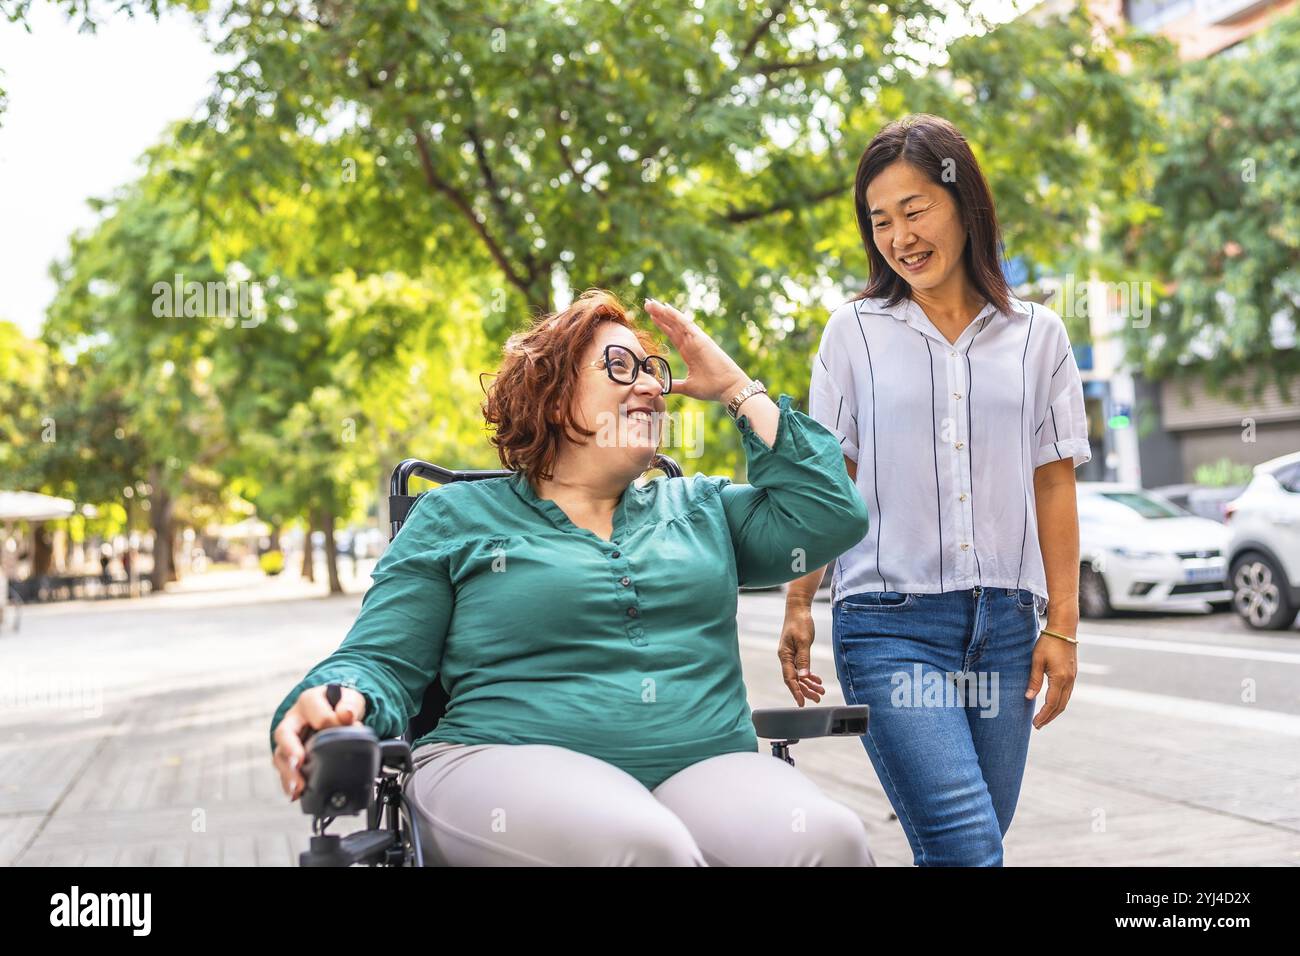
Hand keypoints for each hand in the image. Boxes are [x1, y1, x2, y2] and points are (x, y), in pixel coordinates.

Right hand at [272, 684, 366, 800]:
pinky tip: (295, 794)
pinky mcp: (290, 755)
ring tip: (297, 786)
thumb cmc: (340, 704)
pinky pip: (284, 770)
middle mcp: (293, 719)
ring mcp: (289, 739)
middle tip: (299, 763)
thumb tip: (346, 715)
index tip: (345, 727)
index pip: (315, 713)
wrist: (335, 709)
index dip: (331, 722)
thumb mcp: (350, 699)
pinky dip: (289, 783)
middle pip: (284, 734)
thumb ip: (350, 705)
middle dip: (290, 750)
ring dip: (288, 772)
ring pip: (280, 755)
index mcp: (309, 701)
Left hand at [642, 297, 749, 402]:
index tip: (650, 316)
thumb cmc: (712, 388)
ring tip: (651, 302)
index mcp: (688, 352)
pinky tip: (665, 308)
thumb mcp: (687, 387)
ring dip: (664, 311)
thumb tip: (661, 386)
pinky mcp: (701, 339)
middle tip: (647, 303)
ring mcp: (696, 339)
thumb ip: (674, 385)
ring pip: (677, 322)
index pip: (672, 334)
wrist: (728, 389)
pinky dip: (675, 316)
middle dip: (659, 314)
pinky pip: (686, 324)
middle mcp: (692, 343)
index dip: (662, 324)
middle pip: (673, 325)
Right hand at [778, 605, 825, 706]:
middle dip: (805, 691)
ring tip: (820, 692)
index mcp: (785, 655)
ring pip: (799, 675)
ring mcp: (791, 656)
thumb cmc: (799, 622)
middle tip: (817, 699)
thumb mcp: (804, 641)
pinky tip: (817, 680)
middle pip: (795, 679)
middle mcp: (786, 658)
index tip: (802, 703)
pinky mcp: (797, 652)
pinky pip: (802, 668)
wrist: (798, 609)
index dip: (796, 691)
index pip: (789, 678)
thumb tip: (804, 676)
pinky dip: (809, 675)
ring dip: (809, 684)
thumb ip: (804, 659)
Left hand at [1026, 633, 1076, 728]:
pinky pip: (1067, 693)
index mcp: (1060, 678)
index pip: (1051, 703)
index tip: (1035, 724)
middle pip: (1060, 706)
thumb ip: (1034, 680)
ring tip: (1044, 718)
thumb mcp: (1037, 660)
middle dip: (1049, 717)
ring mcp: (1073, 678)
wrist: (1064, 629)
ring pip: (1065, 701)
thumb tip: (1028, 698)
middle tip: (1038, 725)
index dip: (1043, 715)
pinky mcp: (1073, 674)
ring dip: (1055, 711)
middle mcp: (1069, 680)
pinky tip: (1052, 704)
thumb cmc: (1048, 643)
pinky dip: (1060, 702)